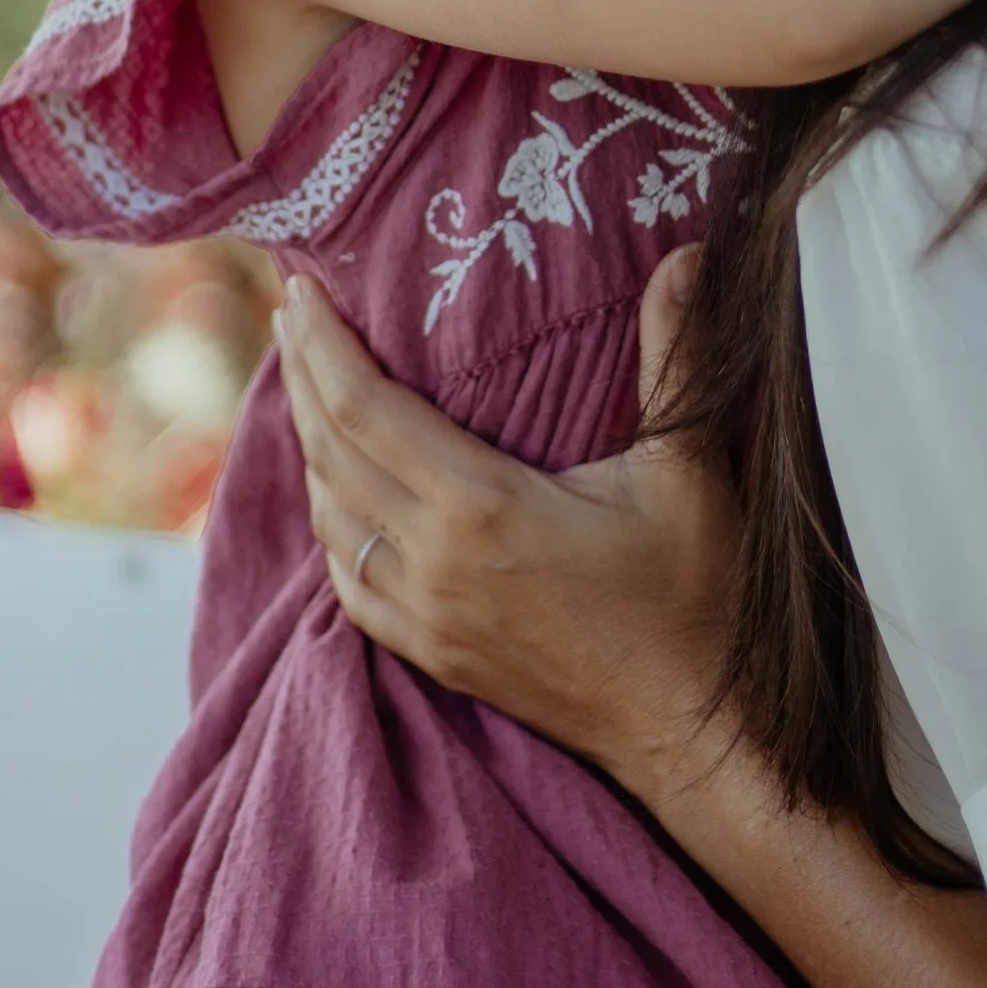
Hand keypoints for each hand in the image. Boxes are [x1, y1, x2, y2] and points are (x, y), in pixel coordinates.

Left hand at [271, 250, 738, 801]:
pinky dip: (330, 525)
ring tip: (308, 390)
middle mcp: (433, 565)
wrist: (691, 731)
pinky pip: (349, 581)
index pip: (365, 410)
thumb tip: (690, 256)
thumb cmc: (696, 601)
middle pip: (329, 456)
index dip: (324, 347)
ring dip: (308, 449)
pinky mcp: (434, 656)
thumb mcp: (690, 472)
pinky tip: (336, 498)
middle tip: (290, 317)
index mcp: (480, 509)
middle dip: (302, 379)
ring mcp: (426, 618)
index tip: (301, 292)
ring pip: (329, 520)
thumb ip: (676, 356)